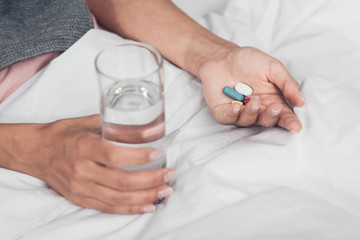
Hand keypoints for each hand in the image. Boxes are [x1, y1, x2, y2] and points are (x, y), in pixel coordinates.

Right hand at [25, 115, 175, 213]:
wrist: (35, 152)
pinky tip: (147, 206)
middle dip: (150, 180)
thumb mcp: (85, 122)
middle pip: (121, 181)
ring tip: (165, 191)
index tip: (158, 154)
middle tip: (170, 175)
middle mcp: (81, 170)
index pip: (114, 155)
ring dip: (145, 197)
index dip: (138, 157)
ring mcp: (80, 188)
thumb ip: (111, 123)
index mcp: (83, 148)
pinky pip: (108, 207)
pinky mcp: (80, 198)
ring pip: (118, 198)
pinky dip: (129, 209)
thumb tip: (140, 124)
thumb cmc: (62, 134)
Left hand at [198, 46, 304, 131]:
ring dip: (252, 113)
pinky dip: (233, 114)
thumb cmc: (248, 61)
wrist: (223, 55)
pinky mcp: (223, 112)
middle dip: (271, 116)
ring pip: (248, 121)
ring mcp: (239, 112)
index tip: (296, 127)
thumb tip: (302, 103)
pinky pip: (228, 119)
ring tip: (254, 101)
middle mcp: (257, 109)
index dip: (289, 122)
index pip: (283, 115)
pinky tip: (236, 106)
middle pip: (266, 121)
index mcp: (271, 100)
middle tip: (273, 106)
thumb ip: (287, 84)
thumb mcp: (273, 68)